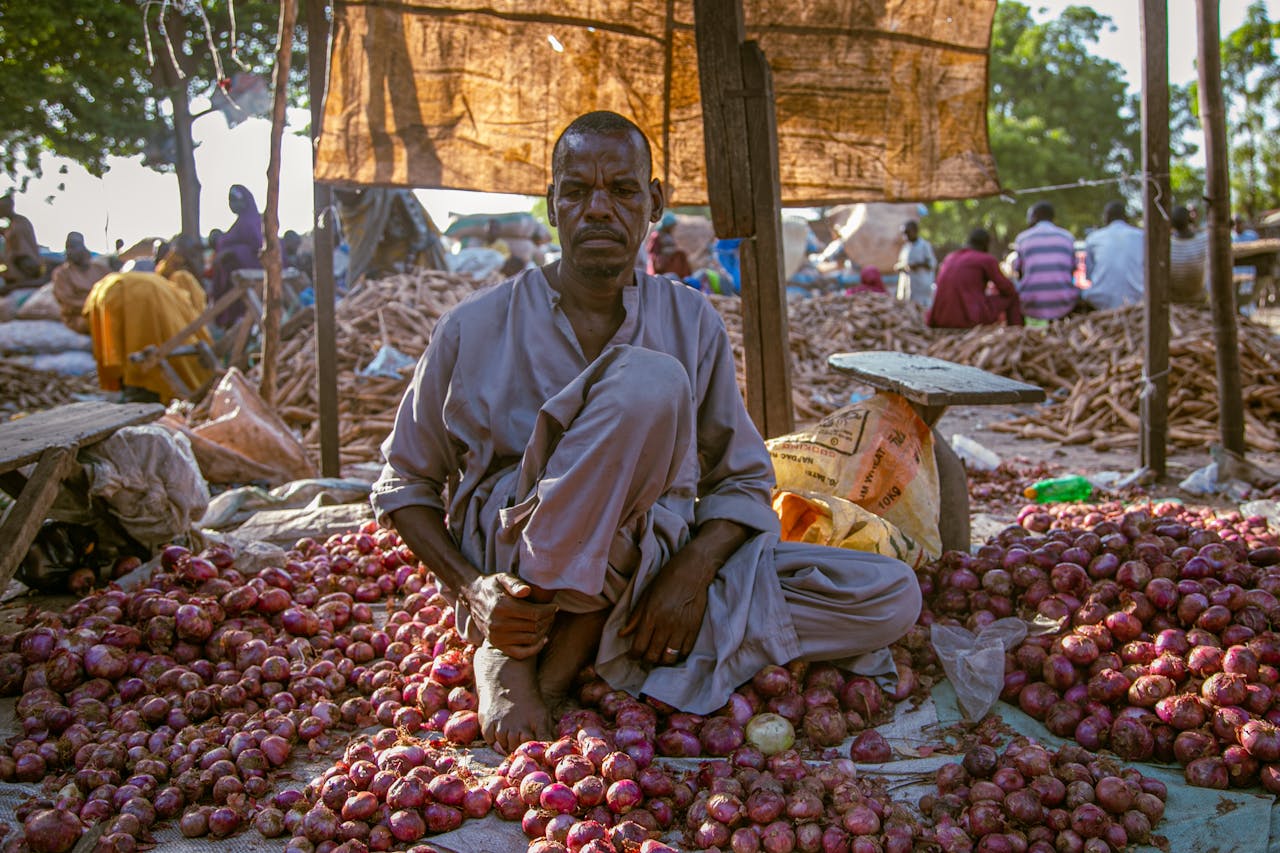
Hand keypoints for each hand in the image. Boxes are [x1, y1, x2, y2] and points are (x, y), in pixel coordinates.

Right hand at [461, 573, 556, 659]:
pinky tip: (542, 639)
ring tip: (547, 622)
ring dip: (544, 631)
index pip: (534, 614)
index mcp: (502, 607)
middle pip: (534, 626)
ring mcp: (497, 637)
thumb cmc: (492, 585)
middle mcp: (499, 624)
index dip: (548, 611)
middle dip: (548, 620)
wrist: (472, 596)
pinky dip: (534, 649)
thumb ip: (515, 583)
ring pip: (530, 639)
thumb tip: (527, 591)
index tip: (555, 607)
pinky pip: (520, 653)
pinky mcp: (497, 644)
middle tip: (552, 613)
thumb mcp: (502, 577)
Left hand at [619, 550, 711, 666]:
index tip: (633, 655)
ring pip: (670, 658)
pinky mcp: (694, 629)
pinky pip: (685, 652)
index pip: (639, 647)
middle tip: (645, 657)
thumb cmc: (665, 581)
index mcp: (650, 616)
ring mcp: (681, 628)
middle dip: (647, 660)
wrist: (692, 571)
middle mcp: (665, 625)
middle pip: (653, 656)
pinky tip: (673, 651)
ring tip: (659, 656)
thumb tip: (622, 635)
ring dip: (662, 661)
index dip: (634, 655)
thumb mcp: (645, 596)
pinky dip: (678, 656)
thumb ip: (634, 618)